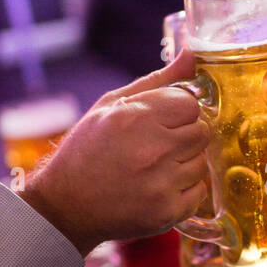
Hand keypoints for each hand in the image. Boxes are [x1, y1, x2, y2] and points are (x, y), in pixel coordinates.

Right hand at [18, 51, 209, 253]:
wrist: (64, 206)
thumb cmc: (87, 151)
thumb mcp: (111, 105)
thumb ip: (158, 80)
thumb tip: (191, 53)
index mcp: (136, 117)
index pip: (190, 104)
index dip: (177, 112)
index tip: (160, 122)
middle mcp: (152, 149)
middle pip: (201, 132)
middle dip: (183, 137)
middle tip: (156, 147)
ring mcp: (161, 184)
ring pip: (201, 163)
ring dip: (184, 165)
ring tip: (153, 170)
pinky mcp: (167, 213)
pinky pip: (199, 193)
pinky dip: (183, 192)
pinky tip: (157, 189)